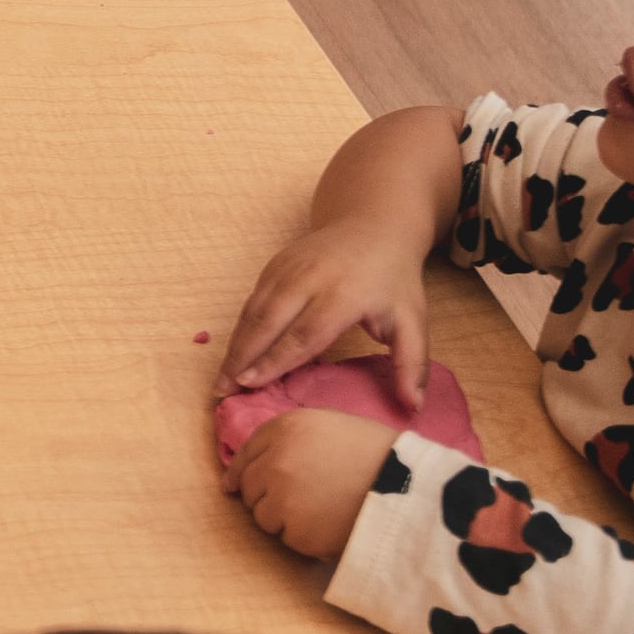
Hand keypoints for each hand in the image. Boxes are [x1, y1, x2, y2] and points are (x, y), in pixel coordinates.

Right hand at [221, 217, 432, 406]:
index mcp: (344, 294)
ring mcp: (287, 269)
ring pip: (252, 311)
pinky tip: (233, 353)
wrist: (374, 224)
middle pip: (267, 323)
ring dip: (234, 346)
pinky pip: (251, 301)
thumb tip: (413, 408)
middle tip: (223, 390)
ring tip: (220, 379)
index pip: (304, 334)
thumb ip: (411, 364)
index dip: (276, 360)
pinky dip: (239, 329)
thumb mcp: (412, 320)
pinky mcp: (273, 265)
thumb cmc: (393, 279)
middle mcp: (309, 279)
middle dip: (242, 358)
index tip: (251, 384)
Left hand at [230, 406, 395, 563]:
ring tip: (321, 512)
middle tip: (294, 502)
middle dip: (264, 495)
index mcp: (287, 428)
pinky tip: (329, 526)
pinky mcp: (294, 531)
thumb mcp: (335, 426)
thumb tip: (263, 460)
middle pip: (248, 487)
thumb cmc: (382, 455)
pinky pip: (286, 538)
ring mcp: (282, 498)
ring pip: (262, 516)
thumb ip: (294, 438)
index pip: (247, 452)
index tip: (233, 484)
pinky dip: (303, 537)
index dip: (240, 471)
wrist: (412, 490)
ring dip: (282, 518)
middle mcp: (275, 461)